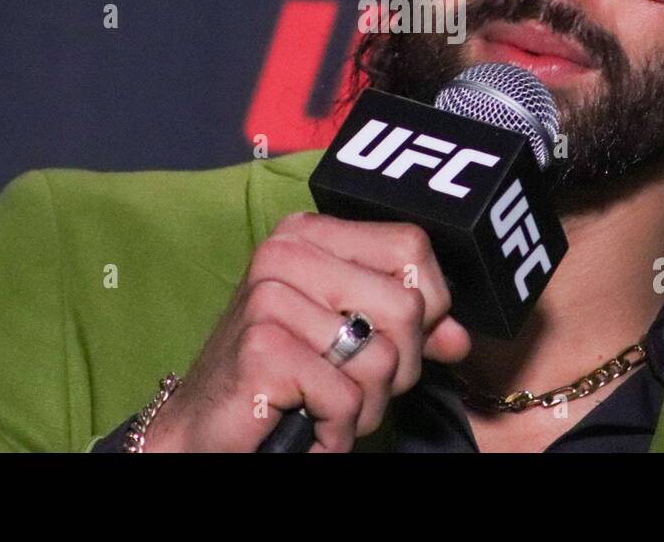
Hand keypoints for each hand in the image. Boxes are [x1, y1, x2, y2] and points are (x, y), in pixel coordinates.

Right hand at [143, 211, 471, 451]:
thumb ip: (407, 330)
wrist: (204, 430)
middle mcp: (285, 253)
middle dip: (398, 367)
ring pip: (382, 358)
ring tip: (325, 404)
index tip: (398, 338)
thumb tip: (458, 337)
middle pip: (406, 306)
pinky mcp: (262, 347)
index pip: (412, 245)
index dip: (429, 303)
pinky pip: (346, 396)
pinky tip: (306, 422)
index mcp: (309, 233)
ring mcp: (268, 297)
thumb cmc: (281, 380)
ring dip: (366, 404)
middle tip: (353, 385)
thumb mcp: (350, 341)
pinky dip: (337, 427)